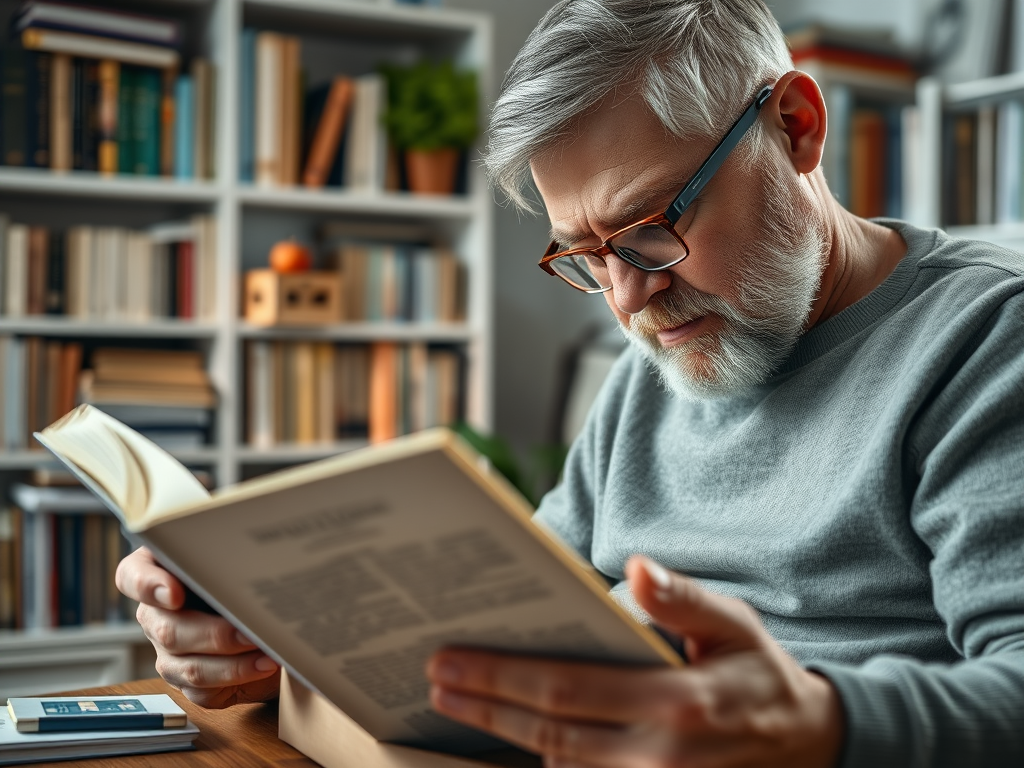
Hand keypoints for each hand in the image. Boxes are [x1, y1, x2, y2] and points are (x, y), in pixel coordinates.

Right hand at [115, 546, 280, 707]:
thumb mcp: (239, 561)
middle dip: (214, 634)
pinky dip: (237, 678)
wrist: (266, 619)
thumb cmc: (248, 580)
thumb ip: (230, 559)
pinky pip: (203, 689)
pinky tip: (264, 665)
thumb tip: (249, 563)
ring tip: (266, 652)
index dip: (148, 586)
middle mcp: (157, 615)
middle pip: (168, 630)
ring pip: (188, 666)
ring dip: (232, 663)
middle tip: (250, 632)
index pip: (132, 576)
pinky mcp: (186, 682)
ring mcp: (168, 652)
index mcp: (160, 573)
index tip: (175, 594)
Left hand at [427, 556, 844, 767]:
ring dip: (501, 733)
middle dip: (484, 705)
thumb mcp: (734, 623)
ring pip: (558, 762)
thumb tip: (639, 566)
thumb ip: (684, 600)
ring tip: (455, 702)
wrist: (805, 744)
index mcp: (676, 705)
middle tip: (434, 679)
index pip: (568, 689)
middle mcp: (658, 757)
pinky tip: (509, 731)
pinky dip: (541, 757)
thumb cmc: (757, 672)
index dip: (502, 677)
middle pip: (549, 731)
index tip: (450, 660)